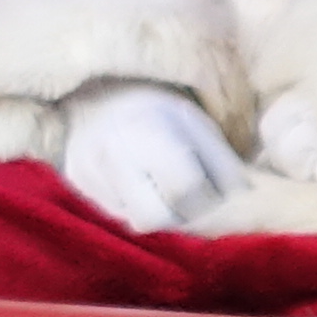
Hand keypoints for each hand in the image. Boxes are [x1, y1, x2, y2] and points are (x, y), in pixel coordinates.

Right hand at [56, 80, 245, 234]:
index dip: (205, 197)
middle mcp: (111, 153)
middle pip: (155, 218)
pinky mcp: (75, 184)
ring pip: (134, 223)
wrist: (99, 93)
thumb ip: (223, 162)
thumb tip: (241, 195)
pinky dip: (134, 207)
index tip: (208, 187)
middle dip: (180, 214)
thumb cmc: (158, 110)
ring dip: (157, 214)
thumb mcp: (197, 123)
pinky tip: (136, 184)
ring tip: (159, 186)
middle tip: (186, 195)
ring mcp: (87, 172)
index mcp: (149, 130)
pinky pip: (115, 215)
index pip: (185, 189)